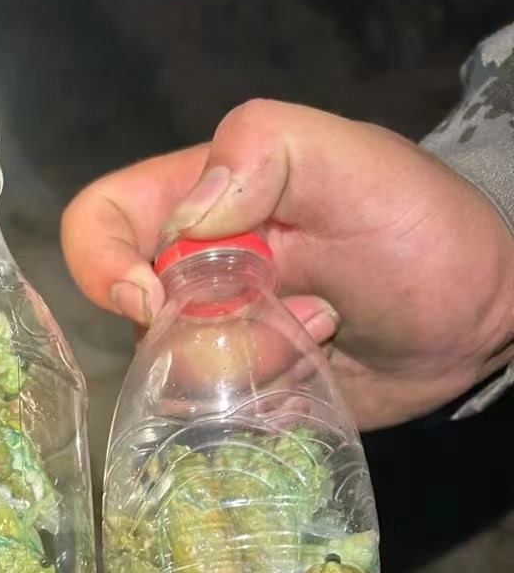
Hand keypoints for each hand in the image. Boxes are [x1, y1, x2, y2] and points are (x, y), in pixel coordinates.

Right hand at [62, 99, 513, 428]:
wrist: (475, 313)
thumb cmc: (417, 226)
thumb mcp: (352, 161)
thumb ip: (266, 151)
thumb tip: (186, 220)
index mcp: (191, 204)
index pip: (96, 226)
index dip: (103, 267)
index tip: (155, 301)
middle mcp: (186, 277)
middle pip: (135, 325)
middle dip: (215, 332)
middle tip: (301, 308)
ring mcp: (212, 342)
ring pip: (177, 382)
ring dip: (254, 367)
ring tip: (321, 334)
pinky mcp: (240, 397)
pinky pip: (214, 421)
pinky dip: (267, 403)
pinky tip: (318, 373)